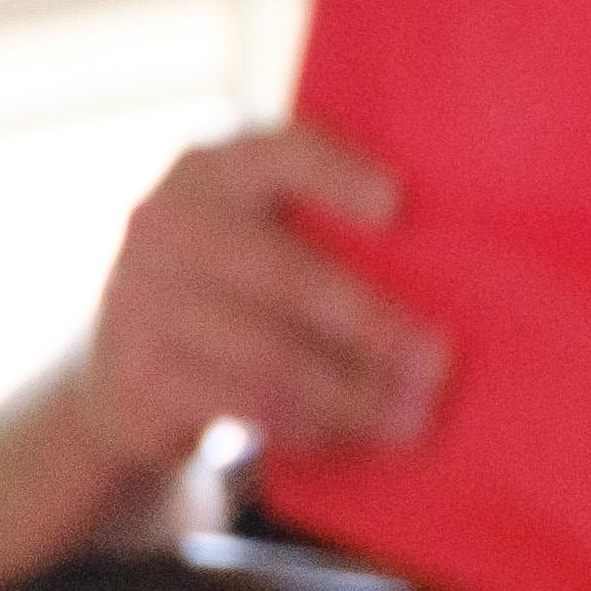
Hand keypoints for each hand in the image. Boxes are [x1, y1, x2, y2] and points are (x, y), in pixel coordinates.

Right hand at [63, 123, 451, 474]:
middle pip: (284, 276)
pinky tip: (357, 436)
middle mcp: (169, 221)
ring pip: (267, 355)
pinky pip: (242, 403)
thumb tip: (463, 271)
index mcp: (217, 168)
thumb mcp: (265, 232)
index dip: (336, 175)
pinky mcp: (140, 372)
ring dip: (351, 395)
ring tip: (414, 419)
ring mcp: (140, 297)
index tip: (398, 204)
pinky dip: (310, 425)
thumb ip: (332, 229)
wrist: (127, 362)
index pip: (277, 154)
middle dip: (372, 326)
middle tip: (441, 364)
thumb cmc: (241, 287)